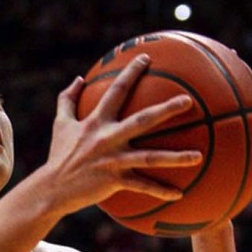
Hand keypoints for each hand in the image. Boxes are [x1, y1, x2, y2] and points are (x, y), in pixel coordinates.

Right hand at [44, 54, 200, 214]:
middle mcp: (107, 138)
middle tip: (188, 101)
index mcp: (95, 121)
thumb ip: (67, 99)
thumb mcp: (59, 124)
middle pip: (142, 121)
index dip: (131, 72)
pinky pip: (142, 186)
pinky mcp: (114, 181)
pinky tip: (179, 194)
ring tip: (199, 156)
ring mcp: (113, 160)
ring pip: (149, 157)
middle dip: (166, 110)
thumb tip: (78, 78)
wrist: (52, 189)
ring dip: (175, 158)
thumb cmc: (58, 155)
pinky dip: (160, 191)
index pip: (116, 91)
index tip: (146, 58)